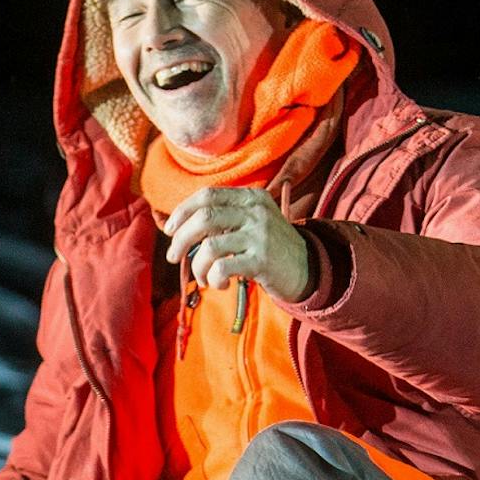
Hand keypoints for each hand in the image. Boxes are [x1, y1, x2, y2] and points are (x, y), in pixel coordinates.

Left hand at [162, 187, 312, 302]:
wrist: (309, 268)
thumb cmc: (271, 247)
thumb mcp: (254, 221)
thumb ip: (226, 216)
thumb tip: (179, 226)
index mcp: (252, 197)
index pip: (208, 195)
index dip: (182, 212)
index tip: (170, 230)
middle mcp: (256, 212)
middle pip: (203, 219)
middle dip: (180, 240)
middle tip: (174, 257)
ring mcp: (260, 235)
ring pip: (208, 247)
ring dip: (197, 267)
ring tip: (204, 278)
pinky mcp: (262, 260)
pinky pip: (221, 268)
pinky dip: (213, 279)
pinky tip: (221, 284)